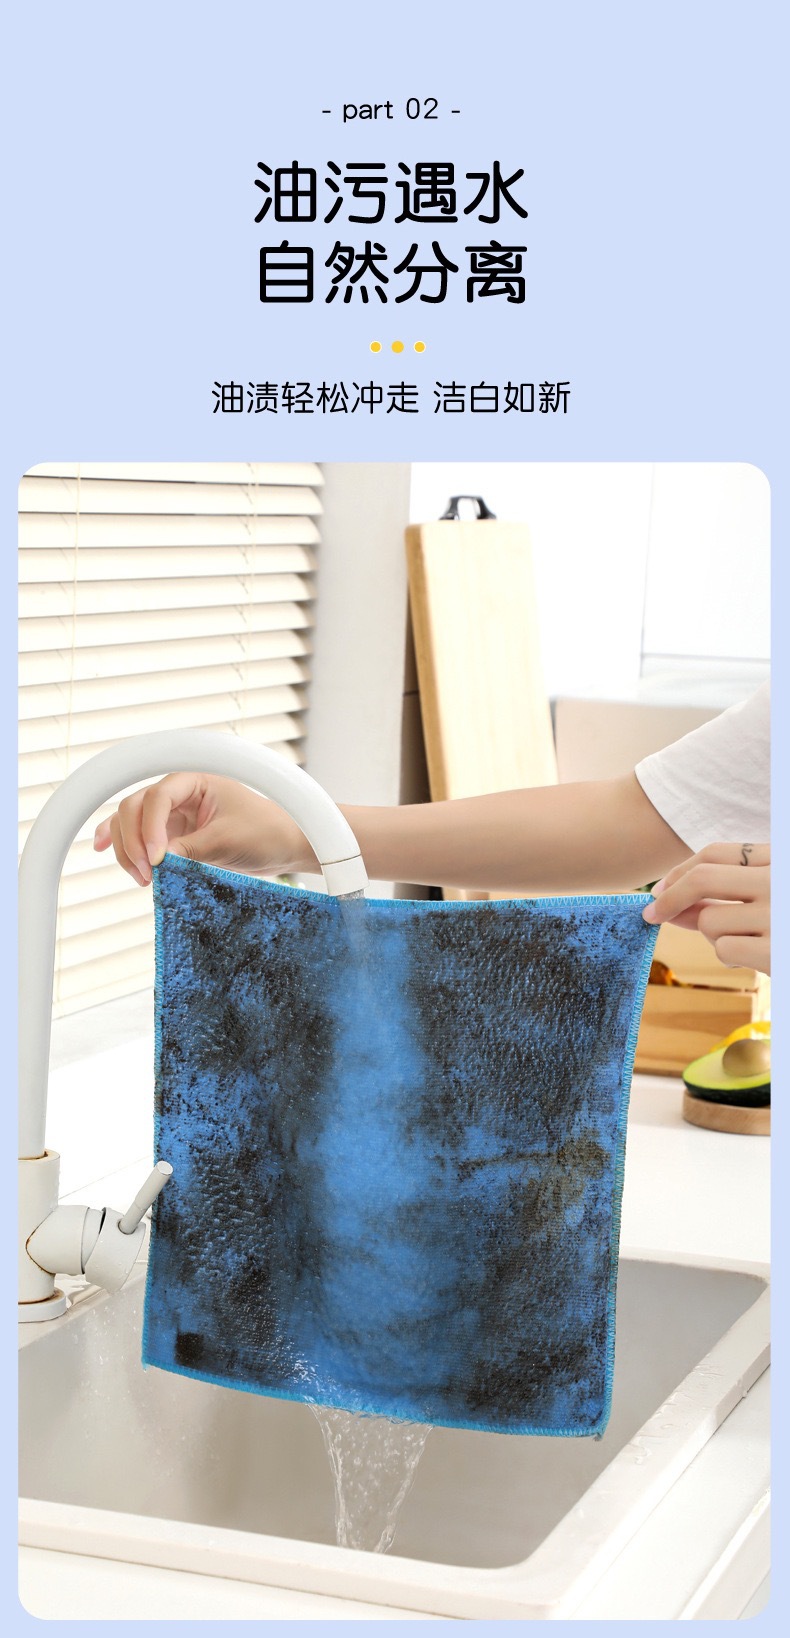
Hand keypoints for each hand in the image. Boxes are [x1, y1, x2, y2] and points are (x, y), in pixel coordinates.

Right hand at [93, 773, 315, 884]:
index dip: (149, 828)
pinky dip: (120, 841)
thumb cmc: (265, 832)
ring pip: (130, 821)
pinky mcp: (172, 832)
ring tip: (142, 879)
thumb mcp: (227, 841)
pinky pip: (138, 833)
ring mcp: (173, 812)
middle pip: (134, 807)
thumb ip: (190, 850)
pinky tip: (101, 849)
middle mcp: (179, 792)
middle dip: (133, 841)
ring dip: (126, 848)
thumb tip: (156, 863)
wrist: (284, 845)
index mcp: (194, 779)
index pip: (157, 796)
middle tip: (147, 875)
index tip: (156, 859)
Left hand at [643, 843, 769, 974]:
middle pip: (702, 879)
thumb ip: (723, 893)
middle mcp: (778, 881)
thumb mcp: (765, 895)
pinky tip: (756, 958)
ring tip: (746, 941)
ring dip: (714, 937)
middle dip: (669, 899)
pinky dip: (731, 958)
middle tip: (651, 915)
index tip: (658, 891)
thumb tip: (666, 902)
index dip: (679, 872)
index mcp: (778, 858)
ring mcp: (777, 915)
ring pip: (708, 921)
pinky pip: (724, 949)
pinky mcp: (775, 952)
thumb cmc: (784, 924)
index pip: (716, 853)